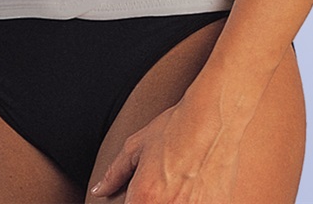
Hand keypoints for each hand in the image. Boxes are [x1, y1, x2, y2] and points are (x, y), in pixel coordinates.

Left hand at [90, 92, 239, 203]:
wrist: (213, 118)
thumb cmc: (174, 128)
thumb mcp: (137, 145)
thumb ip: (115, 173)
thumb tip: (98, 190)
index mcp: (144, 198)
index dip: (132, 202)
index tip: (139, 194)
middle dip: (152, 200)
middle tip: (161, 185)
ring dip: (173, 201)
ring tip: (179, 186)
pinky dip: (193, 201)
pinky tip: (193, 188)